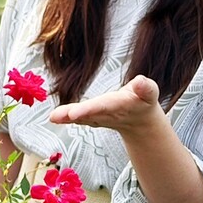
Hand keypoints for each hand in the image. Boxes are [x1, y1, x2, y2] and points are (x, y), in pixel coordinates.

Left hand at [48, 75, 164, 134]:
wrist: (140, 121)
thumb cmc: (144, 100)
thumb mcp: (150, 93)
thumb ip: (145, 88)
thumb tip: (141, 82)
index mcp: (119, 106)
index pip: (101, 107)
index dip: (88, 109)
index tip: (74, 113)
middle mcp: (105, 114)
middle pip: (87, 114)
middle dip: (73, 114)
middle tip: (55, 116)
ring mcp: (97, 117)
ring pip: (81, 117)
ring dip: (66, 117)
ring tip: (53, 117)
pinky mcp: (91, 117)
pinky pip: (78, 117)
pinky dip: (66, 118)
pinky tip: (54, 117)